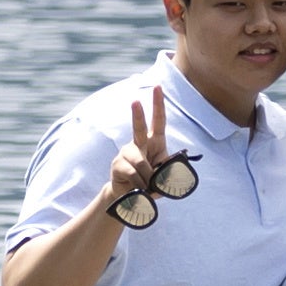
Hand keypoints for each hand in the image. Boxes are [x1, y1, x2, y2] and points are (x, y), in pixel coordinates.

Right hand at [104, 78, 173, 218]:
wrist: (131, 198)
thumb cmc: (150, 184)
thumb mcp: (164, 179)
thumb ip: (167, 175)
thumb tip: (160, 176)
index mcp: (154, 142)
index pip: (158, 120)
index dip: (158, 104)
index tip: (158, 87)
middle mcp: (139, 143)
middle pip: (139, 127)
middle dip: (138, 114)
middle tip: (135, 101)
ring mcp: (127, 153)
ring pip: (141, 162)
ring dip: (148, 178)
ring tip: (148, 187)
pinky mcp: (118, 165)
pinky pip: (133, 173)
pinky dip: (140, 184)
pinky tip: (139, 189)